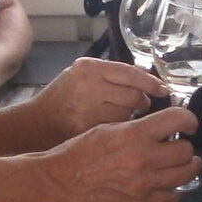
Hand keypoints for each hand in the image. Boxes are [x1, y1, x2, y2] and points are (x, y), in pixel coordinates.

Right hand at [31, 56, 164, 135]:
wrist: (39, 123)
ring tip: (121, 117)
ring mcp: (88, 111)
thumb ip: (111, 73)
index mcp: (88, 69)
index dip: (150, 83)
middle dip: (142, 102)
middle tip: (140, 106)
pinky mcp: (89, 131)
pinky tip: (115, 131)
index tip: (162, 89)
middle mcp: (88, 87)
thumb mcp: (82, 74)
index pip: (130, 73)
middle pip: (134, 96)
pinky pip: (118, 131)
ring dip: (132, 118)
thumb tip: (147, 76)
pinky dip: (123, 132)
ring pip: (129, 115)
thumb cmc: (64, 97)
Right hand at [43, 106, 198, 201]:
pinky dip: (175, 190)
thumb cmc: (76, 154)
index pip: (177, 120)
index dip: (189, 119)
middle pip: (186, 151)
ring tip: (185, 165)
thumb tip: (155, 127)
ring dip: (188, 168)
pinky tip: (169, 185)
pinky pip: (172, 197)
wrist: (59, 183)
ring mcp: (144, 183)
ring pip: (185, 174)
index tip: (188, 123)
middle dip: (186, 146)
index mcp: (133, 135)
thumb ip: (134, 129)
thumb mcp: (106, 129)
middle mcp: (143, 158)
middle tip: (181, 146)